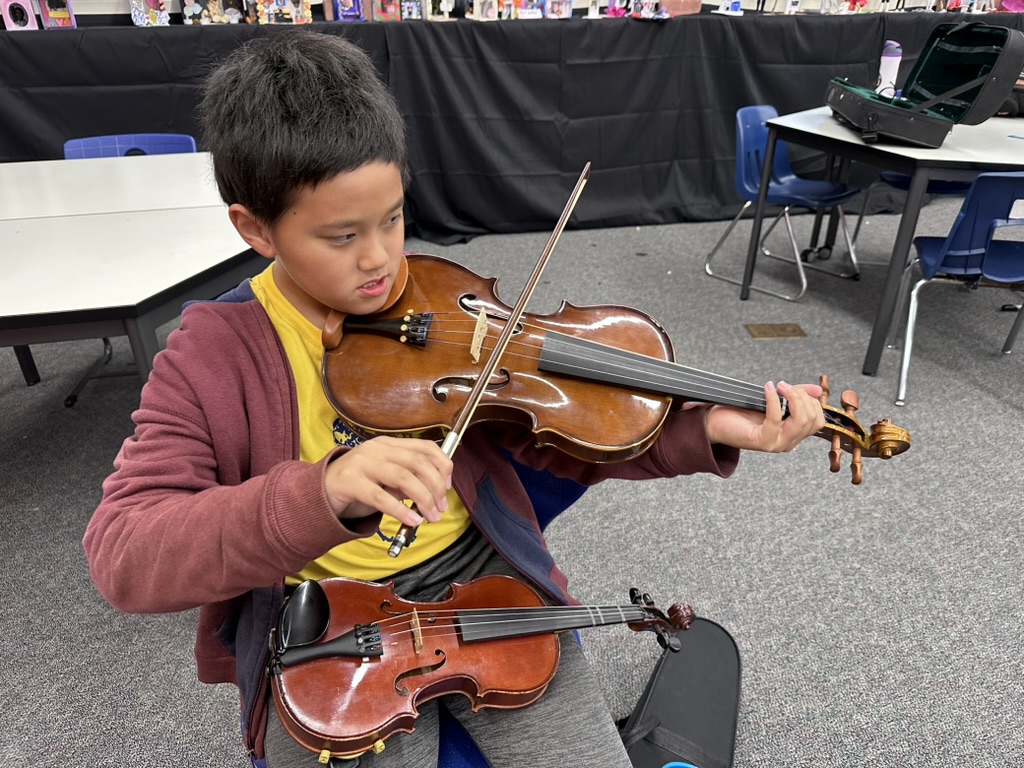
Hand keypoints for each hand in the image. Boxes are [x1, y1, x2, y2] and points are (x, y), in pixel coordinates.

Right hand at [323, 437, 452, 526]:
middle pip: (418, 462)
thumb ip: (408, 480)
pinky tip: (412, 520)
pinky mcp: (350, 482)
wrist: (319, 491)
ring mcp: (362, 463)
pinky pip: (381, 497)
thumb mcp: (386, 479)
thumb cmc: (358, 485)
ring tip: (430, 516)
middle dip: (435, 487)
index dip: (443, 465)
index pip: (425, 447)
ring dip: (423, 499)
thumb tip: (434, 493)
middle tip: (441, 508)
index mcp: (389, 444)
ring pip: (403, 477)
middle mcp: (377, 449)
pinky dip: (401, 510)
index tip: (448, 487)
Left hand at [705, 381, 825, 452]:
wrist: (715, 423)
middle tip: (785, 385)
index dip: (811, 401)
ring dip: (792, 397)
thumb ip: (795, 396)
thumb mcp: (774, 401)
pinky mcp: (763, 441)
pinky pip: (776, 419)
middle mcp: (788, 442)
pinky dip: (773, 400)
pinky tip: (768, 389)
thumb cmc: (742, 413)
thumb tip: (817, 390)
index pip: (817, 420)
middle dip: (802, 396)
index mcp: (793, 434)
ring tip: (779, 386)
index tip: (795, 387)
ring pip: (800, 421)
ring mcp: (777, 444)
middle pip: (812, 420)